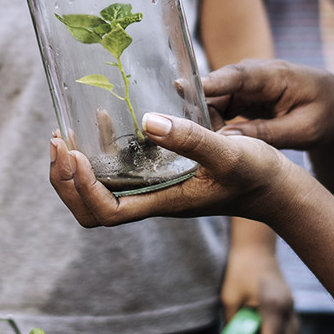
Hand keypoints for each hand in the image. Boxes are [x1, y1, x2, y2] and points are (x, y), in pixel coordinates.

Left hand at [49, 60, 333, 223]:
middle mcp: (150, 200)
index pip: (105, 212)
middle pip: (89, 208)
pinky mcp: (158, 176)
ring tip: (62, 135)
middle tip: (56, 141)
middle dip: (65, 179)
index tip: (74, 154)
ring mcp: (151, 190)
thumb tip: (149, 122)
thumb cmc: (257, 174)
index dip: (81, 188)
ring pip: (96, 192)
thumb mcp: (227, 150)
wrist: (277, 187)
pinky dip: (95, 153)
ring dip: (72, 168)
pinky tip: (98, 123)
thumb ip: (191, 138)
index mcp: (161, 202)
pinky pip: (114, 172)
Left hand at [222, 242, 299, 333]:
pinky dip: (281, 332)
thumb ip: (232, 322)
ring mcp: (292, 304)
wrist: (255, 248)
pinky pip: (291, 326)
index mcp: (273, 304)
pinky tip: (264, 324)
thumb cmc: (239, 269)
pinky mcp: (291, 303)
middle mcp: (288, 306)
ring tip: (258, 333)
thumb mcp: (229, 297)